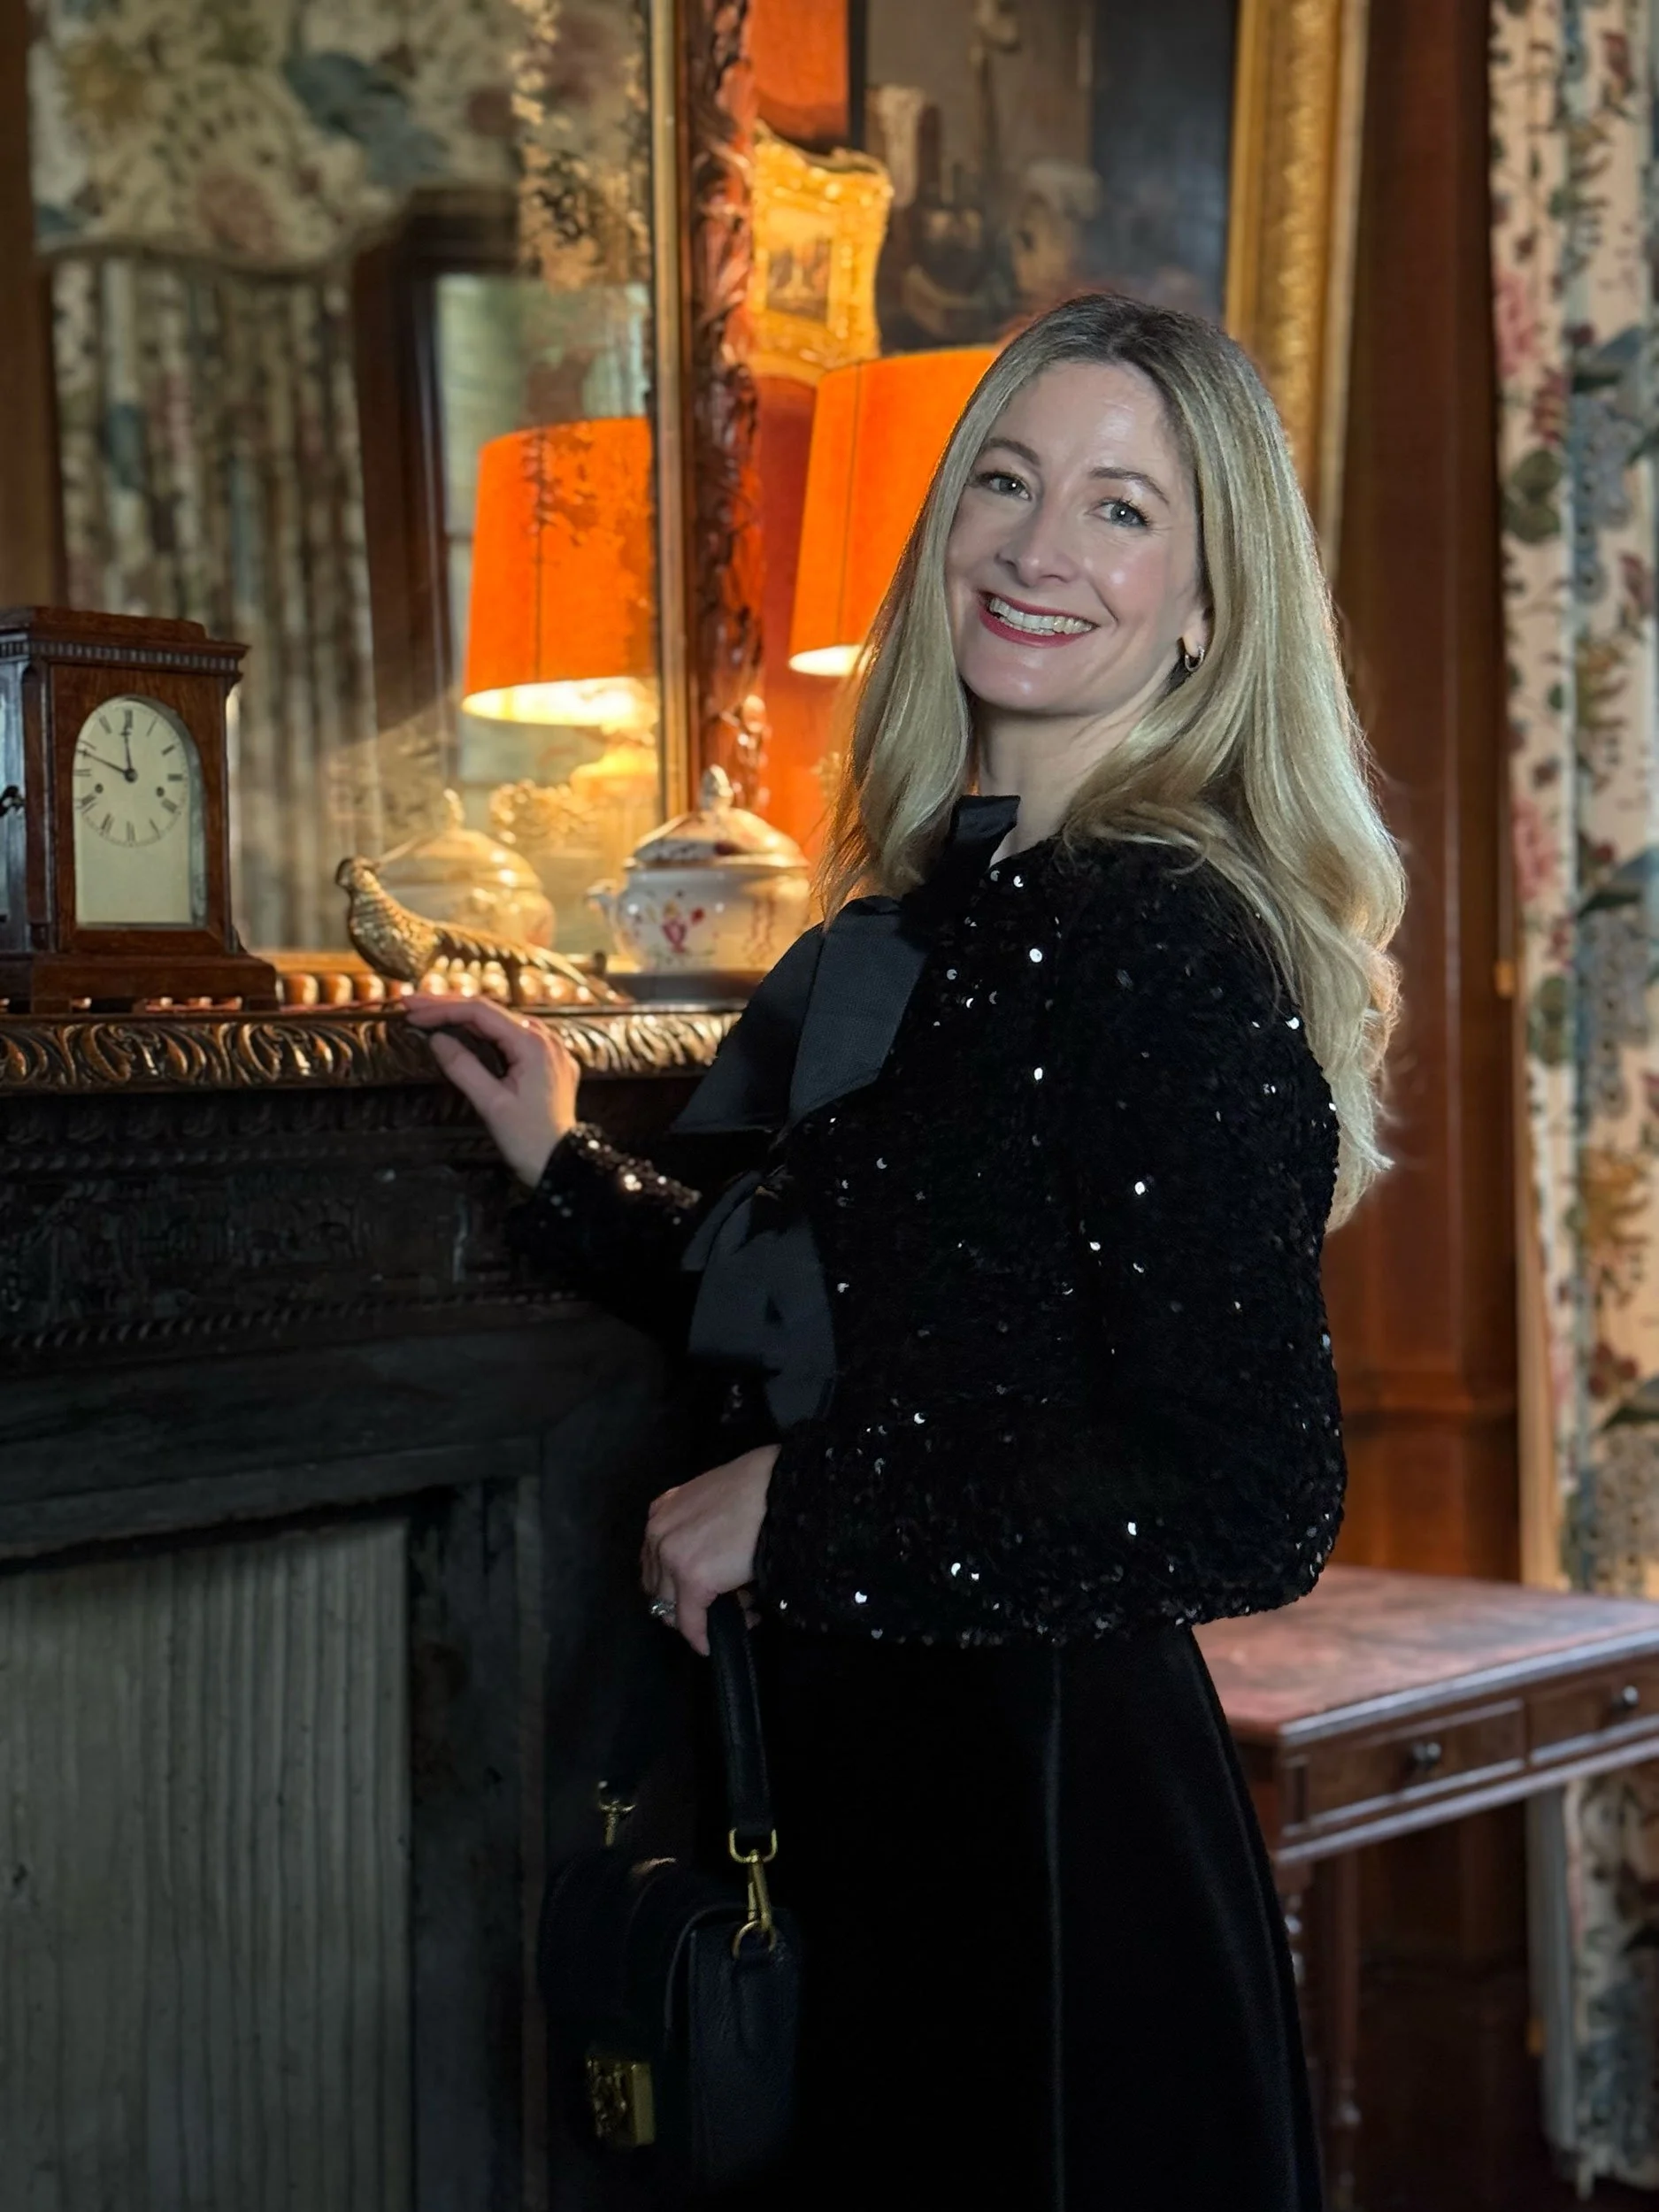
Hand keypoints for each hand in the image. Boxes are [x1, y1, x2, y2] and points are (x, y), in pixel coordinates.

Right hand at [404, 993, 580, 1185]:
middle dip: (450, 1006)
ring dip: (467, 1016)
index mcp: (532, 1043)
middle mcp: (545, 1038)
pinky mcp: (550, 1062)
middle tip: (413, 1004)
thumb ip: (463, 1067)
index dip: (442, 1008)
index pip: (481, 1012)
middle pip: (492, 1011)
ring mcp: (551, 1048)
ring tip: (432, 1012)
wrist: (562, 1164)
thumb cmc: (527, 1138)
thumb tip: (435, 1039)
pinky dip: (487, 1031)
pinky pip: (515, 1036)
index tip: (411, 1010)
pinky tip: (466, 1031)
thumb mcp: (491, 1103)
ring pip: (503, 1021)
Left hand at [642, 1444, 778, 1655]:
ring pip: (672, 1606)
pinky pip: (691, 1621)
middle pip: (658, 1587)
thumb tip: (713, 1558)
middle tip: (720, 1604)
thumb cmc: (756, 1487)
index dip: (675, 1583)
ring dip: (700, 1616)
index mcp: (661, 1511)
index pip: (655, 1561)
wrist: (778, 1489)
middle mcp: (658, 1533)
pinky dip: (700, 1636)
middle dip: (685, 1602)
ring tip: (737, 1611)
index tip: (699, 1593)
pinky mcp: (693, 1579)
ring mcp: (672, 1557)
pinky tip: (711, 1643)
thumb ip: (698, 1525)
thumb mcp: (712, 1498)